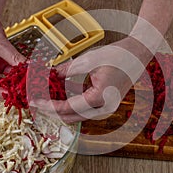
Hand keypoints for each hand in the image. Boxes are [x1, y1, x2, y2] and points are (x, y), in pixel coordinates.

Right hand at [0, 5, 25, 99]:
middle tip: (24, 93)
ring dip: (13, 87)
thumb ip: (12, 56)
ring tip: (26, 87)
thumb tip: (27, 68)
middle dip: (7, 93)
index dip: (0, 92)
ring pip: (0, 86)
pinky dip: (16, 78)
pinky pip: (8, 77)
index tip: (14, 94)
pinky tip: (26, 78)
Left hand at [30, 37, 150, 122]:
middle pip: (71, 117)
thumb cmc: (118, 55)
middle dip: (52, 111)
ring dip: (61, 109)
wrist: (137, 54)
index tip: (34, 101)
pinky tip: (62, 96)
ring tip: (46, 98)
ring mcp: (106, 108)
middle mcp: (104, 108)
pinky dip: (71, 106)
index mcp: (100, 98)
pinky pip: (84, 110)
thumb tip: (50, 76)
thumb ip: (67, 70)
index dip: (48, 105)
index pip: (67, 108)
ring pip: (77, 116)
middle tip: (37, 102)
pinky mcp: (106, 104)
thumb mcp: (89, 60)